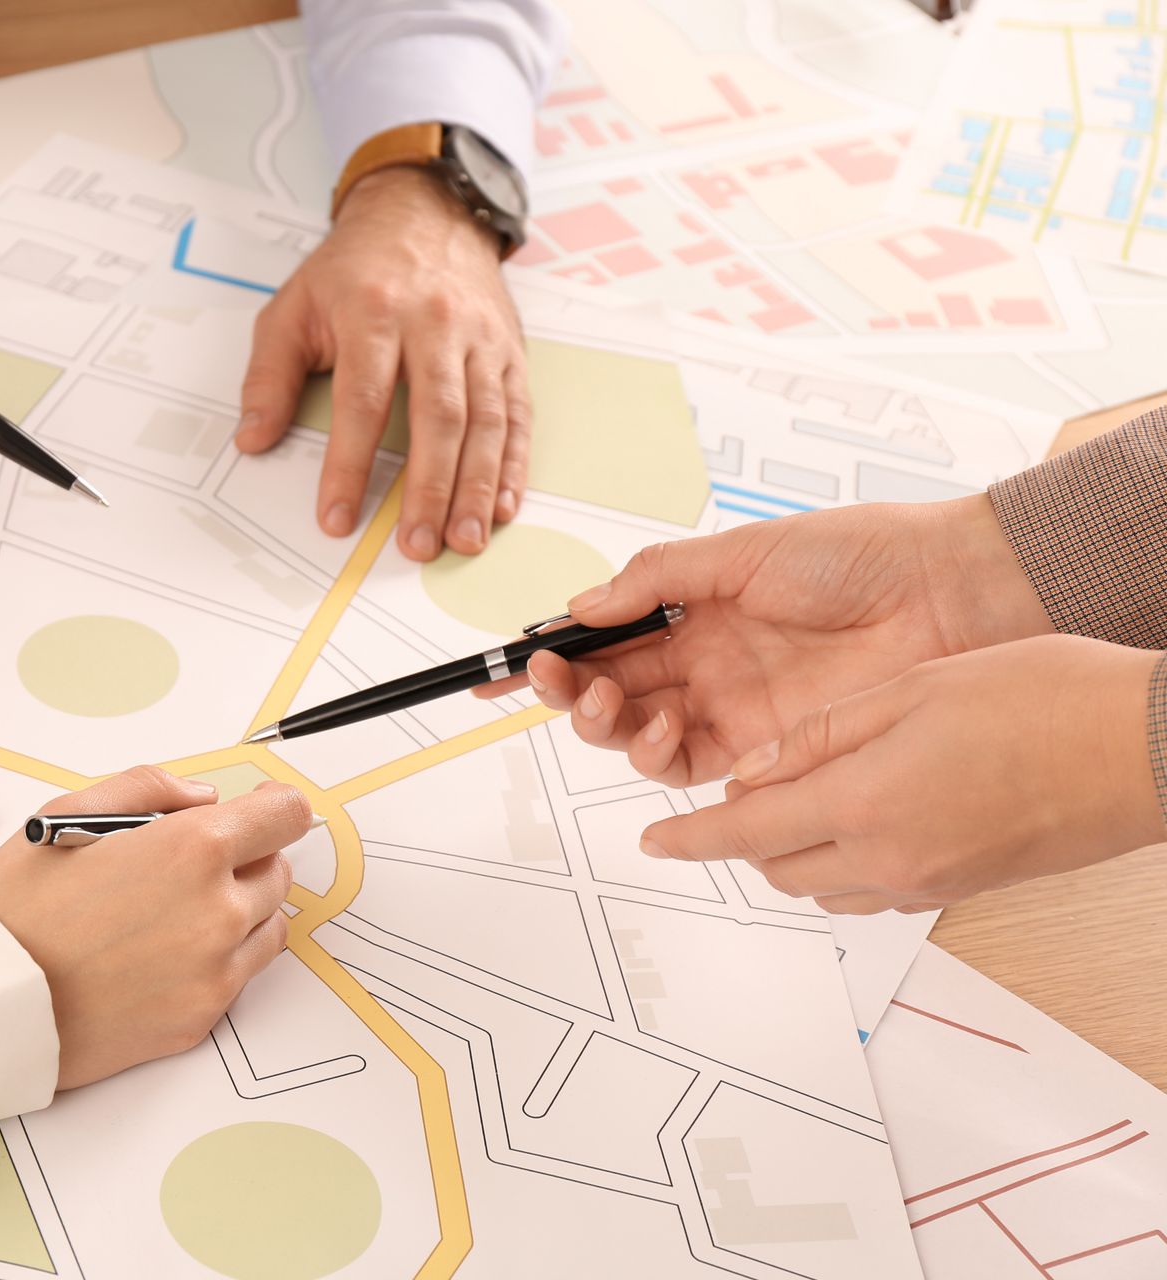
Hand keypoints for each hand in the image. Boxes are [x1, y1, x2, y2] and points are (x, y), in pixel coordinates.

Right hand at [0, 767, 306, 1089]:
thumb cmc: (15, 909)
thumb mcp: (67, 813)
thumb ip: (148, 789)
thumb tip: (203, 797)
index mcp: (192, 850)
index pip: (286, 816)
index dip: (270, 809)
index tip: (255, 811)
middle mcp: (219, 912)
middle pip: (278, 872)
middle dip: (245, 859)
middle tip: (188, 865)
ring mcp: (215, 974)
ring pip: (269, 928)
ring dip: (240, 911)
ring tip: (173, 912)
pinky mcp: (201, 1020)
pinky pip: (236, 978)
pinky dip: (215, 960)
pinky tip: (158, 953)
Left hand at [237, 166, 530, 560]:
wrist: (424, 213)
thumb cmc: (354, 269)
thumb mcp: (293, 306)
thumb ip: (269, 375)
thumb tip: (252, 439)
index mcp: (373, 312)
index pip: (362, 400)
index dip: (349, 464)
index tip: (336, 517)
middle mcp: (434, 324)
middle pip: (436, 417)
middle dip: (428, 488)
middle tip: (417, 545)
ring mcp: (478, 339)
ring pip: (485, 420)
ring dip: (476, 487)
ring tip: (464, 540)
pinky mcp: (509, 351)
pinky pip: (516, 413)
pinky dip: (512, 463)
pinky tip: (502, 505)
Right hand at [487, 497, 1053, 785]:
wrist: (941, 596)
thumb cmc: (856, 557)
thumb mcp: (743, 551)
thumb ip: (657, 578)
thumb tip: (581, 605)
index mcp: (692, 610)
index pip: (602, 636)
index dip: (549, 653)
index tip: (501, 665)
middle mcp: (702, 663)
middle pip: (607, 691)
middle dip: (563, 690)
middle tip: (552, 678)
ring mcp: (728, 708)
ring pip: (634, 735)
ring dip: (603, 724)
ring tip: (609, 701)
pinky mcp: (760, 750)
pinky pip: (686, 767)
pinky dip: (657, 753)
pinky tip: (667, 727)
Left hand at [638, 636, 1165, 913]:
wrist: (1144, 747)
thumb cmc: (1042, 699)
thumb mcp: (907, 691)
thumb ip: (818, 736)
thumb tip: (752, 770)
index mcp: (861, 803)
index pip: (739, 832)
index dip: (688, 837)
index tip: (652, 841)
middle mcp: (887, 859)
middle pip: (773, 865)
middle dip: (740, 836)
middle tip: (731, 798)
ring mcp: (928, 882)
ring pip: (820, 883)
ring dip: (792, 850)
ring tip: (795, 801)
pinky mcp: (961, 888)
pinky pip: (872, 889)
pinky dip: (843, 861)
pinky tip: (860, 818)